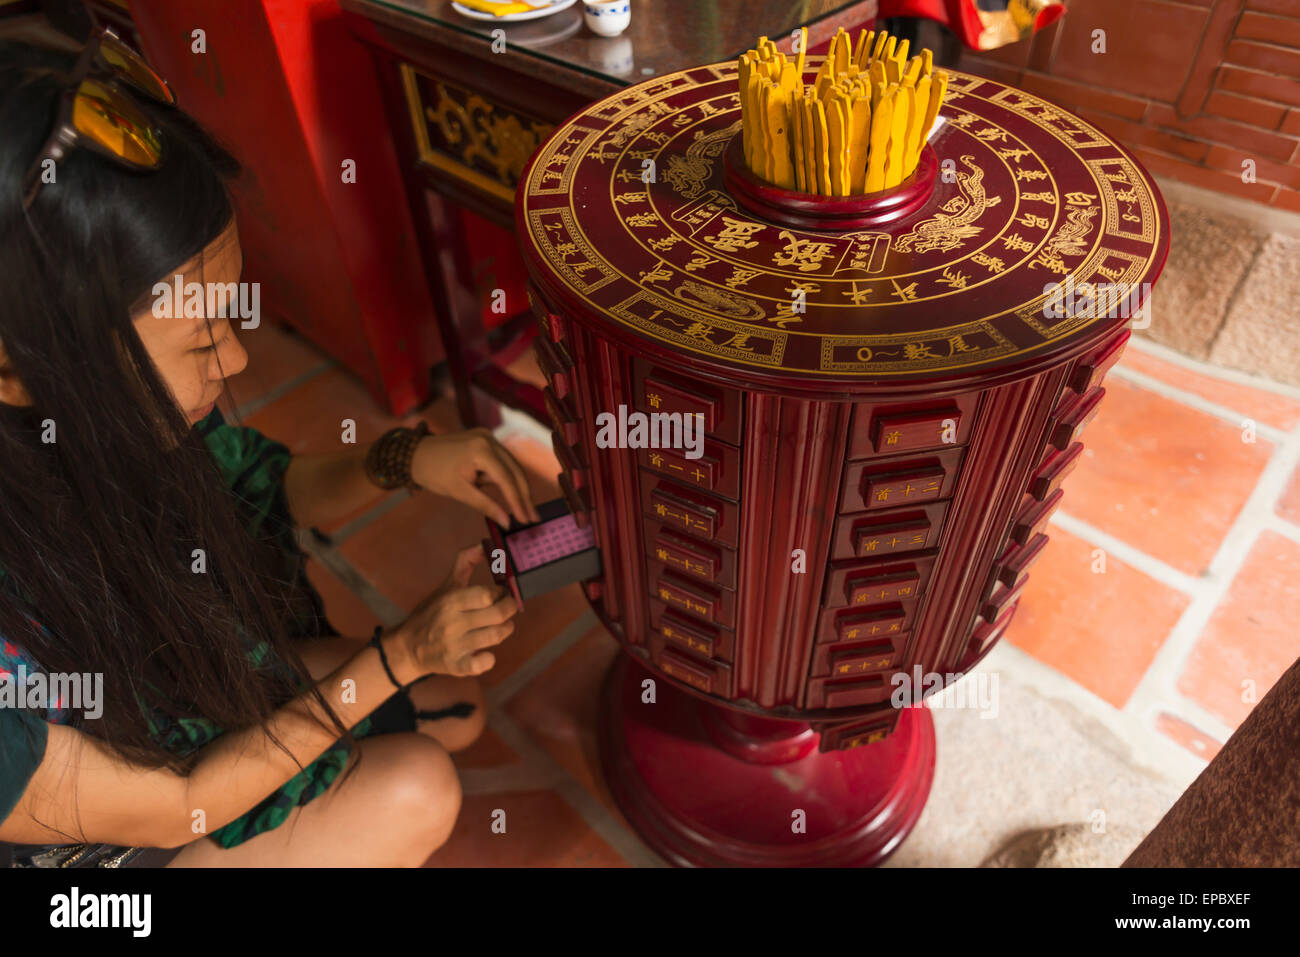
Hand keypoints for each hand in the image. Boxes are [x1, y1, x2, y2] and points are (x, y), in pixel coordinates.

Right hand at [389, 545, 517, 678]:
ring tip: (502, 624)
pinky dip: (489, 658)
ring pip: (497, 635)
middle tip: (508, 606)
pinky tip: (486, 651)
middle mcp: (453, 623)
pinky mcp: (457, 666)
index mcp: (450, 601)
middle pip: (498, 614)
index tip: (500, 591)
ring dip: (506, 628)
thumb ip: (465, 562)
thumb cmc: (431, 613)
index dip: (500, 591)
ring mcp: (455, 646)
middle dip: (510, 608)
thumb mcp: (446, 586)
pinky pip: (483, 663)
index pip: (487, 594)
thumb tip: (484, 543)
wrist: (407, 648)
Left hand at [410, 428, 540, 526]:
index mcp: (481, 450)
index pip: (506, 479)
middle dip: (524, 495)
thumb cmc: (433, 473)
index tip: (526, 519)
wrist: (415, 453)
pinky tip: (509, 494)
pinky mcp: (486, 439)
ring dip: (517, 487)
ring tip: (524, 510)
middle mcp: (489, 439)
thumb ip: (485, 506)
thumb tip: (506, 522)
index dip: (518, 501)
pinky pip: (502, 461)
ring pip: (511, 466)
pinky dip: (505, 478)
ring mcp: (488, 437)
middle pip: (515, 470)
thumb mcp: (459, 492)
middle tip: (533, 517)